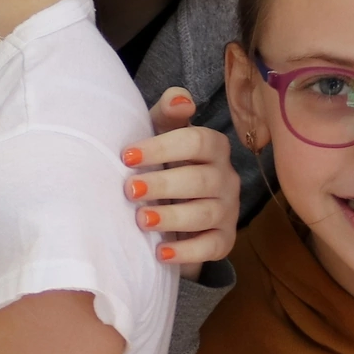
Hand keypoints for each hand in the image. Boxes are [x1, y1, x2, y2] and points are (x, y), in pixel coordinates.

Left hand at [123, 88, 238, 279]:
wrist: (173, 203)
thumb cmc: (164, 161)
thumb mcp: (161, 134)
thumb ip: (167, 114)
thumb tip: (180, 100)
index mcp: (213, 147)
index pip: (197, 142)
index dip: (162, 148)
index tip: (127, 156)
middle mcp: (225, 178)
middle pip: (201, 180)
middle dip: (164, 184)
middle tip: (130, 190)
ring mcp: (227, 210)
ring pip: (206, 214)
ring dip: (172, 217)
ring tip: (142, 220)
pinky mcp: (223, 240)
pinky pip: (212, 247)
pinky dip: (187, 252)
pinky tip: (160, 253)